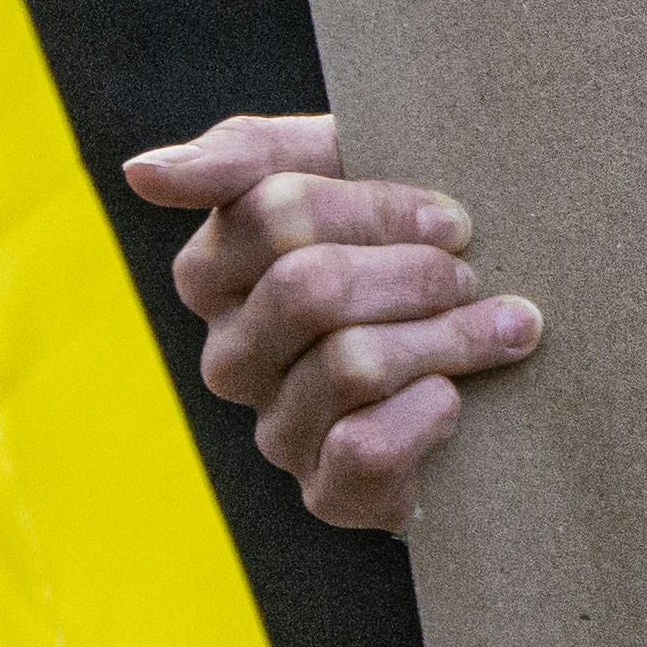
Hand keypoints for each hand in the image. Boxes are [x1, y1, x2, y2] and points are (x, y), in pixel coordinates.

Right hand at [127, 114, 539, 532]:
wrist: (489, 345)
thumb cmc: (407, 243)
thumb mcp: (344, 168)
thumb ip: (248, 153)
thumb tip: (142, 173)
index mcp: (216, 273)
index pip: (274, 215)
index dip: (378, 209)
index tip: (449, 219)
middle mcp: (230, 357)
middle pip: (310, 289)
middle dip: (415, 273)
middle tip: (470, 274)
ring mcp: (274, 430)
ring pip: (350, 365)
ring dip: (450, 337)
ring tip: (503, 326)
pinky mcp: (327, 493)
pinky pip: (366, 449)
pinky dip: (430, 414)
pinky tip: (457, 396)